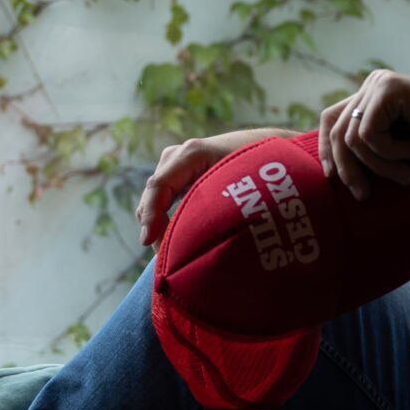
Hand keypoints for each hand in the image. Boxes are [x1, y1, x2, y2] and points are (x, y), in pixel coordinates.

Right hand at [137, 127, 283, 245]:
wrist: (262, 149)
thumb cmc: (255, 169)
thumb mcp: (238, 187)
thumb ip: (215, 207)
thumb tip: (193, 242)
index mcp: (192, 154)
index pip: (159, 186)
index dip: (151, 216)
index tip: (147, 242)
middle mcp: (178, 155)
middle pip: (152, 195)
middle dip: (154, 227)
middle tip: (165, 260)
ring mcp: (175, 164)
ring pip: (154, 199)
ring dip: (158, 225)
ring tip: (170, 254)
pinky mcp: (177, 175)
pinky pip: (162, 199)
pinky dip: (164, 220)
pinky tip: (173, 240)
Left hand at [318, 69, 409, 200]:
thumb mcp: (400, 157)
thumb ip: (371, 159)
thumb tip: (336, 182)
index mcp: (372, 99)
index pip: (330, 121)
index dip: (326, 150)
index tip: (333, 180)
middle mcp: (372, 86)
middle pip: (335, 130)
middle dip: (346, 169)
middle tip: (365, 195)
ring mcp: (379, 84)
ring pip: (351, 138)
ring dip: (377, 167)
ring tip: (404, 176)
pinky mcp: (388, 89)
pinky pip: (368, 134)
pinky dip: (388, 154)